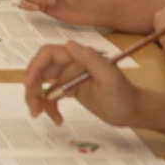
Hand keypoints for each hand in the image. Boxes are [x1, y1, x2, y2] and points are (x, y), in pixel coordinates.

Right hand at [23, 41, 143, 127]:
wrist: (134, 111)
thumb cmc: (124, 94)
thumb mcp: (109, 77)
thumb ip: (91, 59)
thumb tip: (68, 44)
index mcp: (79, 56)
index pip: (48, 54)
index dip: (35, 67)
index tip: (30, 86)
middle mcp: (71, 64)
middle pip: (40, 70)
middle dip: (32, 88)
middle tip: (33, 108)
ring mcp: (69, 78)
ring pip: (42, 85)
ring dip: (37, 99)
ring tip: (39, 115)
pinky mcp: (70, 90)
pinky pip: (51, 97)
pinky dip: (50, 109)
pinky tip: (58, 120)